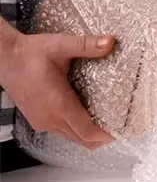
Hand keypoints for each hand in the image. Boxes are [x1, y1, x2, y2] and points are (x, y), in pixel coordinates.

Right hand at [0, 31, 115, 148]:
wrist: (4, 58)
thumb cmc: (29, 53)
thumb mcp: (60, 45)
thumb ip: (86, 45)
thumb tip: (110, 42)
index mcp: (58, 104)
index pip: (86, 131)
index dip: (105, 135)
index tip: (120, 130)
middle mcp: (50, 118)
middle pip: (83, 139)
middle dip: (102, 136)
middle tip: (119, 125)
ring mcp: (43, 122)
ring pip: (73, 137)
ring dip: (89, 133)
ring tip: (106, 120)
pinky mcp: (38, 120)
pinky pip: (63, 132)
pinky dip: (77, 129)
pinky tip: (86, 114)